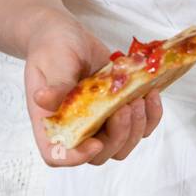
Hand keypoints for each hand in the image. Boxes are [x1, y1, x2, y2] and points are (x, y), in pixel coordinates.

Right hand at [23, 11, 161, 166]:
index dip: (77, 157)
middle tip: (124, 106)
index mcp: (51, 123)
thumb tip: (43, 100)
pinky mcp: (120, 114)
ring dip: (136, 126)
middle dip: (118, 135)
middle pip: (100, 155)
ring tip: (138, 98)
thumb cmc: (52, 50)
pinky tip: (151, 94)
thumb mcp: (53, 63)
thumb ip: (56, 84)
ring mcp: (101, 125)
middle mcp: (76, 129)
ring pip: (124, 146)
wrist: (68, 38)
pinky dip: (151, 116)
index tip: (95, 143)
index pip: (57, 156)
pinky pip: (142, 128)